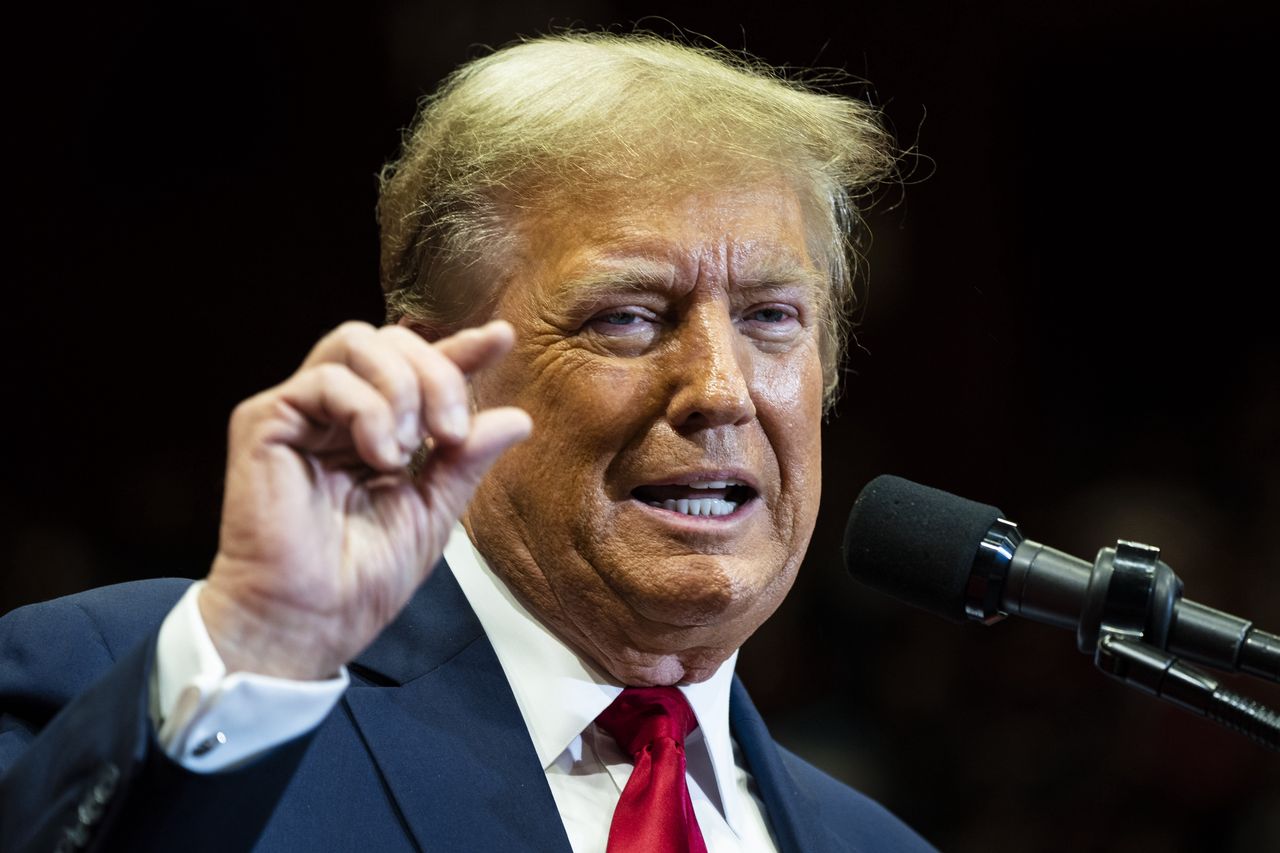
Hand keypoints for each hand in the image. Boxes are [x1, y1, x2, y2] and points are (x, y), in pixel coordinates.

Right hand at [199, 320, 530, 679]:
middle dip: (437, 374)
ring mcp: (300, 412)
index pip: (419, 368)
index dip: (462, 349)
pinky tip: (380, 456)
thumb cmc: (361, 578)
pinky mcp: (266, 420)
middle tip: (452, 434)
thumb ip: (468, 461)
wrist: (309, 621)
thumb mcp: (434, 511)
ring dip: (402, 388)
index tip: (501, 339)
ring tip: (409, 449)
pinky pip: (326, 378)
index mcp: (376, 429)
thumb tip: (517, 418)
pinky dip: (368, 409)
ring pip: (358, 341)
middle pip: (391, 340)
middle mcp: (336, 412)